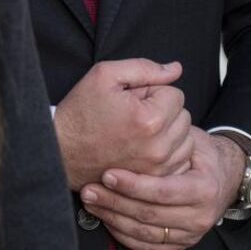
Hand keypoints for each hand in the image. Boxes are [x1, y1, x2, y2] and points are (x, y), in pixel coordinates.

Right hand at [52, 59, 192, 189]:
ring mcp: (158, 168)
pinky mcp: (155, 181)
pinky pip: (181, 161)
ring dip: (170, 131)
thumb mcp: (105, 75)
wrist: (63, 150)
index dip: (153, 90)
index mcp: (149, 119)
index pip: (175, 93)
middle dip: (163, 109)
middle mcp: (159, 147)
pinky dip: (170, 151)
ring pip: (186, 140)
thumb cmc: (82, 110)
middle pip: (184, 116)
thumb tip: (176, 68)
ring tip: (141, 129)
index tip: (132, 98)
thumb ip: (144, 68)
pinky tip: (148, 146)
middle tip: (134, 112)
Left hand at [78, 127, 245, 249]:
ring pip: (145, 233)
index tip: (108, 174)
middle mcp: (199, 217)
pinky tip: (106, 219)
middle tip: (90, 189)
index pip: (163, 191)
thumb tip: (134, 125)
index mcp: (203, 189)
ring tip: (92, 202)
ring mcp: (190, 234)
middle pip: (150, 215)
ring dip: (114, 218)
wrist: (222, 176)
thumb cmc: (199, 152)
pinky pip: (148, 247)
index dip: (133, 185)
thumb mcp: (189, 139)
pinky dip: (124, 234)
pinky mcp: (180, 244)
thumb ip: (167, 138)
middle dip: (115, 202)